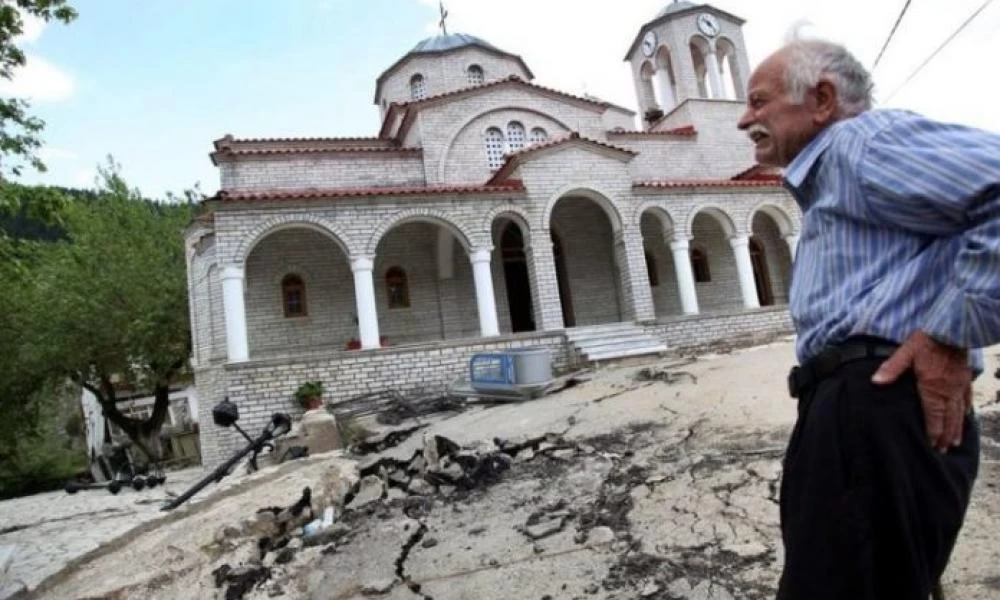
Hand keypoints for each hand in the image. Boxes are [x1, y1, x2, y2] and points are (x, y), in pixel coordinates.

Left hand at [871, 331, 970, 451]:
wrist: (953, 328)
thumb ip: (891, 369)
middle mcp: (947, 391)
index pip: (933, 418)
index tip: (931, 447)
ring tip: (954, 443)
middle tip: (942, 451)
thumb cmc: (927, 341)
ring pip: (959, 413)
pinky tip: (965, 416)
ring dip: (956, 429)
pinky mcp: (965, 378)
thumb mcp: (905, 353)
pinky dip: (965, 411)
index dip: (932, 434)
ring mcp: (959, 386)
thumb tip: (875, 382)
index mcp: (931, 388)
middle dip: (944, 437)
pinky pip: (967, 399)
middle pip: (947, 420)